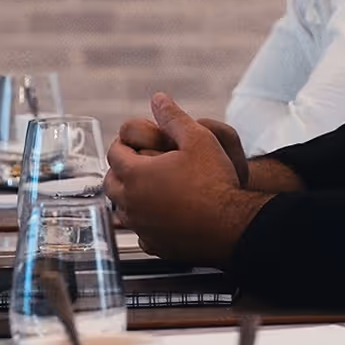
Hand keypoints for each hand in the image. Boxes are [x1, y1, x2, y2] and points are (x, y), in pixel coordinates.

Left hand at [104, 94, 268, 266]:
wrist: (232, 224)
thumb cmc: (216, 182)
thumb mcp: (199, 139)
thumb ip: (174, 118)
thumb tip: (159, 99)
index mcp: (136, 174)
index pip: (115, 154)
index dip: (122, 144)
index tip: (132, 143)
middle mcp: (132, 202)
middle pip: (111, 183)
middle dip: (119, 171)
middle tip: (134, 164)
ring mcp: (141, 227)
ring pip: (121, 210)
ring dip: (128, 197)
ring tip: (145, 189)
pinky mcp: (155, 246)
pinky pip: (139, 234)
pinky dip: (144, 224)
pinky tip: (159, 218)